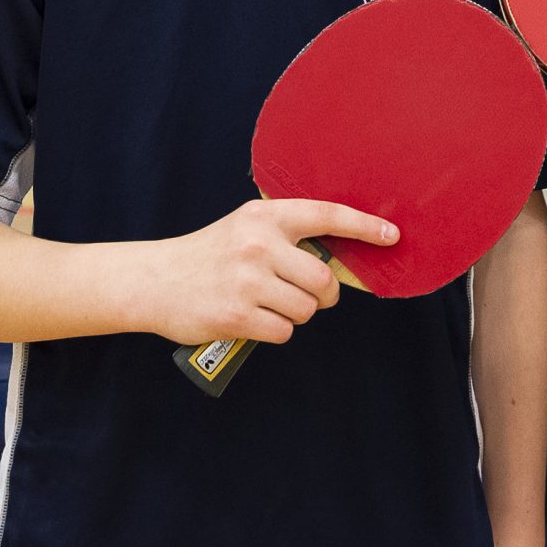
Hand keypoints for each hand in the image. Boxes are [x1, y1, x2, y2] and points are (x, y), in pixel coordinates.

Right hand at [132, 198, 396, 346]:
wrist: (154, 281)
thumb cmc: (208, 256)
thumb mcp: (245, 229)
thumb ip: (285, 237)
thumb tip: (334, 262)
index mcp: (265, 217)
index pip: (326, 215)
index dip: (364, 226)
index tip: (392, 235)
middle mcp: (259, 245)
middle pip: (324, 281)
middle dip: (321, 295)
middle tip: (303, 295)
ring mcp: (248, 281)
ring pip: (306, 310)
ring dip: (294, 314)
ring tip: (266, 304)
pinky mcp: (238, 315)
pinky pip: (284, 331)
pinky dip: (274, 331)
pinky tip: (252, 320)